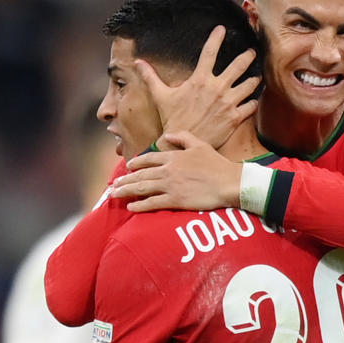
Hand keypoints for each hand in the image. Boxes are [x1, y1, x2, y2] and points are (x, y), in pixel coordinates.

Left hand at [112, 132, 241, 211]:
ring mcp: (170, 186)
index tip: (128, 167)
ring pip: (142, 188)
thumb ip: (182, 137)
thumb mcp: (200, 144)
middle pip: (141, 175)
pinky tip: (131, 207)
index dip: (136, 163)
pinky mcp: (175, 200)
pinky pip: (153, 203)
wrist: (229, 182)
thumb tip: (167, 134)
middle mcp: (168, 170)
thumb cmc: (217, 164)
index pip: (149, 159)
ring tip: (115, 194)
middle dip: (125, 180)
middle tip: (114, 185)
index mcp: (173, 156)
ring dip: (126, 191)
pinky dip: (140, 206)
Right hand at [135, 26, 259, 150]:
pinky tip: (253, 100)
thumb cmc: (171, 119)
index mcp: (200, 80)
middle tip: (251, 52)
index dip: (216, 37)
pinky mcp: (234, 118)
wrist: (180, 144)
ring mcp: (228, 103)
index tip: (222, 28)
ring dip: (254, 79)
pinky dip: (253, 102)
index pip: (210, 52)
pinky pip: (251, 105)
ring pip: (249, 84)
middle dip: (247, 56)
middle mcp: (217, 88)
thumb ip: (150, 77)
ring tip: (256, 77)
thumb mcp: (160, 96)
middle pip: (239, 65)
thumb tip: (138, 62)